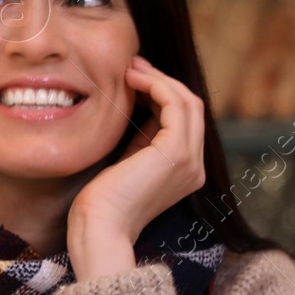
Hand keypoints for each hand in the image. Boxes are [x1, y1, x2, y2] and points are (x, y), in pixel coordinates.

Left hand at [66, 56, 205, 278]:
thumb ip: (141, 138)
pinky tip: (132, 79)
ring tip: (130, 69)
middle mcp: (195, 166)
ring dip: (159, 79)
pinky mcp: (176, 153)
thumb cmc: (101, 202)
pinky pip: (175, 104)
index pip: (183, 120)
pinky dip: (156, 85)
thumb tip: (140, 103)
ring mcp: (190, 161)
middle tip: (133, 65)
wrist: (99, 229)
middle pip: (191, 107)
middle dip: (163, 81)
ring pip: (187, 101)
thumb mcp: (127, 162)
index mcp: (185, 170)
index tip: (134, 77)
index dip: (161, 93)